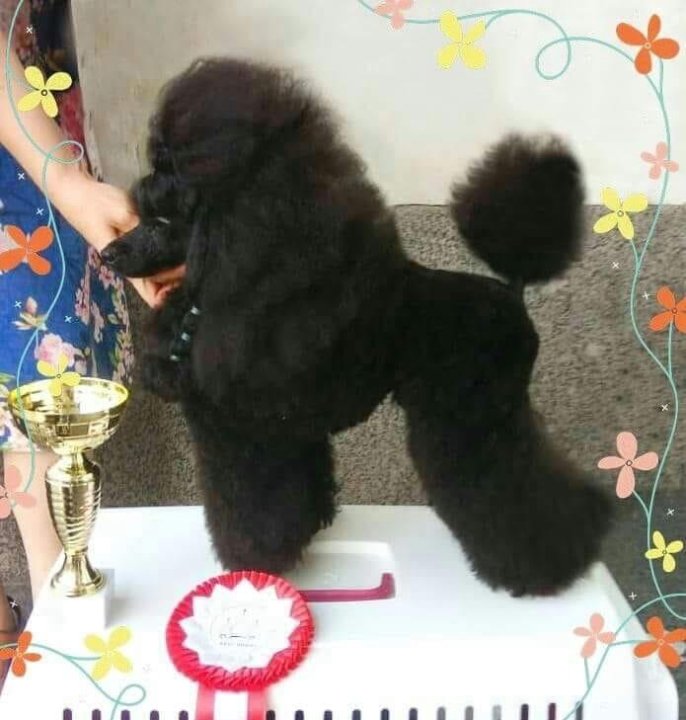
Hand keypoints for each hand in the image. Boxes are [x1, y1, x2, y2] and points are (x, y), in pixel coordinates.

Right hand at [51, 169, 185, 307]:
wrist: (74, 189)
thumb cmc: (95, 202)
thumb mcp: (123, 212)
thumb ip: (145, 230)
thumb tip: (170, 241)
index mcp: (124, 264)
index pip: (149, 292)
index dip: (169, 293)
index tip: (188, 278)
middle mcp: (128, 265)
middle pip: (156, 286)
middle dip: (176, 281)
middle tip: (197, 264)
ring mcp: (129, 256)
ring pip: (155, 274)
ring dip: (173, 269)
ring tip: (192, 257)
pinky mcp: (131, 244)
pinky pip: (152, 259)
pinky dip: (166, 258)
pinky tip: (181, 249)